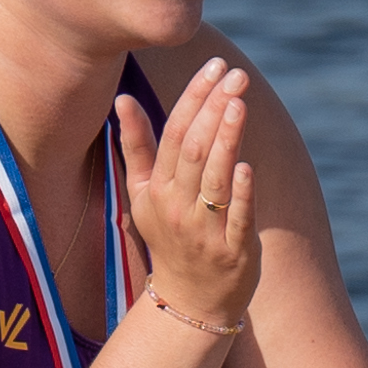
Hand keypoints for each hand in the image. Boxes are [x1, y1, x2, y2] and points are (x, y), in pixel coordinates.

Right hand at [117, 67, 260, 345]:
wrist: (189, 301)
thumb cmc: (170, 236)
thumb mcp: (144, 194)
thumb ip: (136, 146)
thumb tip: (122, 99)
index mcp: (156, 188)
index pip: (174, 133)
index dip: (194, 97)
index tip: (215, 66)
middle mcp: (176, 207)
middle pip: (194, 150)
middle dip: (214, 109)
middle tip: (236, 75)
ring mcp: (203, 231)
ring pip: (213, 179)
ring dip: (227, 139)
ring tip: (240, 103)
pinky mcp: (232, 251)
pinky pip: (236, 218)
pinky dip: (240, 193)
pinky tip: (246, 165)